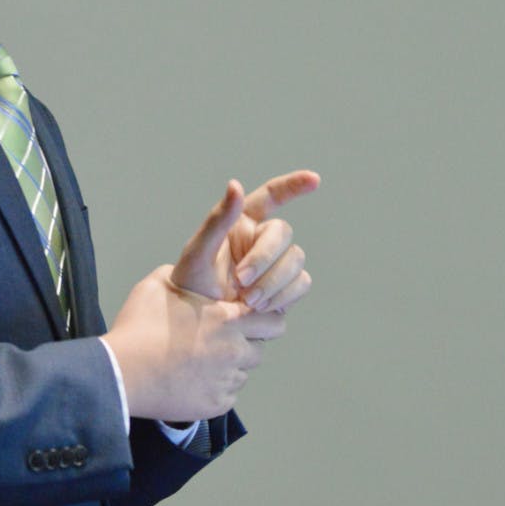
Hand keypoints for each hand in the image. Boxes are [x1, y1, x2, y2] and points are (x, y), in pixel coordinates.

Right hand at [102, 265, 285, 421]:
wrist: (121, 373)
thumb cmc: (138, 326)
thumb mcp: (157, 285)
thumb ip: (182, 273)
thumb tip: (190, 268)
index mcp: (226, 319)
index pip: (273, 320)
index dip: (264, 318)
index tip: (250, 317)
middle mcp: (233, 351)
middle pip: (261, 348)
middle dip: (247, 342)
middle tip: (220, 339)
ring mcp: (226, 381)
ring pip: (243, 372)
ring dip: (230, 366)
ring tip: (200, 359)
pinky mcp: (217, 405)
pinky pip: (227, 394)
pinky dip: (216, 387)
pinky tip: (192, 377)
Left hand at [171, 171, 319, 311]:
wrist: (198, 326)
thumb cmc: (190, 285)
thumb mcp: (197, 252)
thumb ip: (218, 219)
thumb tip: (235, 184)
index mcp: (241, 222)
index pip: (271, 196)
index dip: (293, 185)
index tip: (314, 179)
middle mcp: (261, 239)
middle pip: (283, 234)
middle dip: (265, 259)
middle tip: (241, 283)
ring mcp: (276, 264)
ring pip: (296, 260)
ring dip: (275, 282)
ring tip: (248, 302)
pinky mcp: (285, 289)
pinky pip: (301, 283)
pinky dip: (284, 296)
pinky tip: (262, 309)